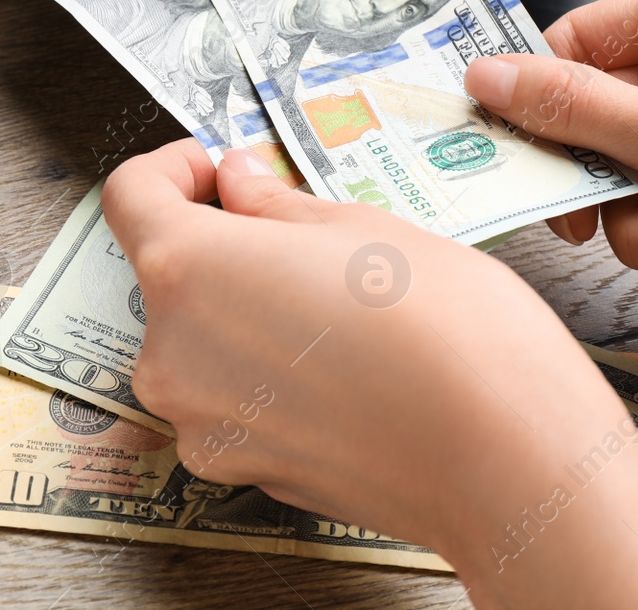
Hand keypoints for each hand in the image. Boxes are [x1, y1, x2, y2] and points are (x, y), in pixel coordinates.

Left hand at [103, 140, 637, 609]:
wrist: (506, 460)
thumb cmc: (448, 334)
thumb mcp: (362, 227)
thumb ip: (274, 203)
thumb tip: (236, 182)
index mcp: (187, 271)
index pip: (130, 195)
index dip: (173, 168)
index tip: (217, 167)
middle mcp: (170, 354)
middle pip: (168, 274)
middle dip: (223, 244)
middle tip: (300, 233)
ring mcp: (202, 423)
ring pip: (201, 340)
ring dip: (245, 312)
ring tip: (336, 305)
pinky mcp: (241, 470)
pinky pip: (231, 399)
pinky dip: (267, 374)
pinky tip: (341, 364)